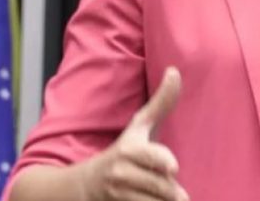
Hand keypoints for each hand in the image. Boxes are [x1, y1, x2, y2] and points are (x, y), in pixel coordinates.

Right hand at [82, 67, 188, 200]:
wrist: (85, 185)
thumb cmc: (123, 152)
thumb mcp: (139, 127)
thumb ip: (161, 103)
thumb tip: (174, 71)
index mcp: (129, 150)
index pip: (153, 159)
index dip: (164, 163)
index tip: (172, 167)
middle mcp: (121, 173)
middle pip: (161, 186)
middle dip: (172, 190)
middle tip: (174, 188)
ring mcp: (119, 195)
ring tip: (163, 196)